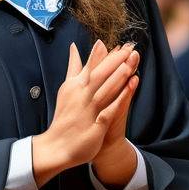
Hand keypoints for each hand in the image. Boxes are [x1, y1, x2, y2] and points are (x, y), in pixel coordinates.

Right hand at [32, 41, 138, 186]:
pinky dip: (120, 97)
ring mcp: (88, 109)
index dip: (107, 55)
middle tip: (131, 47)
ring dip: (119, 75)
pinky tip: (130, 87)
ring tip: (132, 62)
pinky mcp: (94, 125)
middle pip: (100, 74)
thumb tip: (74, 46)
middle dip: (116, 60)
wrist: (56, 145)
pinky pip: (109, 109)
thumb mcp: (67, 87)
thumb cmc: (65, 115)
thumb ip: (74, 67)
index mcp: (75, 84)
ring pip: (105, 89)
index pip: (92, 66)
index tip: (122, 44)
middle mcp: (81, 94)